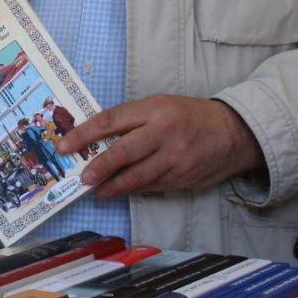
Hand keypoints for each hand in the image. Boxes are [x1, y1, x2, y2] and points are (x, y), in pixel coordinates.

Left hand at [55, 95, 264, 198]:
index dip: (83, 134)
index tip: (64, 146)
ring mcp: (175, 158)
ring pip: (137, 176)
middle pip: (123, 151)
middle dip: (99, 167)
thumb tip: (94, 140)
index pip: (110, 121)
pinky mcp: (183, 177)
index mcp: (154, 109)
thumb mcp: (159, 106)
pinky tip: (120, 191)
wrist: (234, 133)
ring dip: (113, 186)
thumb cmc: (188, 116)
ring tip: (97, 191)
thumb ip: (130, 119)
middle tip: (83, 177)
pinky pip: (152, 186)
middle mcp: (164, 132)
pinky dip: (134, 190)